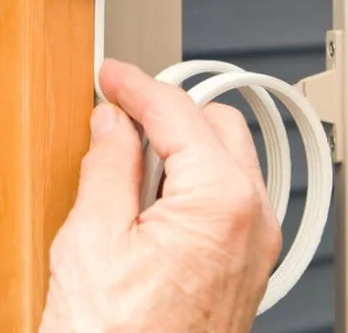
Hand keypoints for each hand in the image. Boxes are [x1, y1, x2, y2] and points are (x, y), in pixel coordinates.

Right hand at [40, 59, 281, 331]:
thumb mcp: (92, 240)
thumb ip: (107, 165)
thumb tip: (113, 124)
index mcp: (220, 201)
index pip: (178, 112)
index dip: (137, 85)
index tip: (113, 76)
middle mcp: (253, 221)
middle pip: (216, 126)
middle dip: (168, 110)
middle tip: (119, 109)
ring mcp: (255, 250)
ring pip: (227, 161)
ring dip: (182, 145)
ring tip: (127, 154)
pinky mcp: (246, 272)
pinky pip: (229, 201)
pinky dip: (193, 181)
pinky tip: (150, 195)